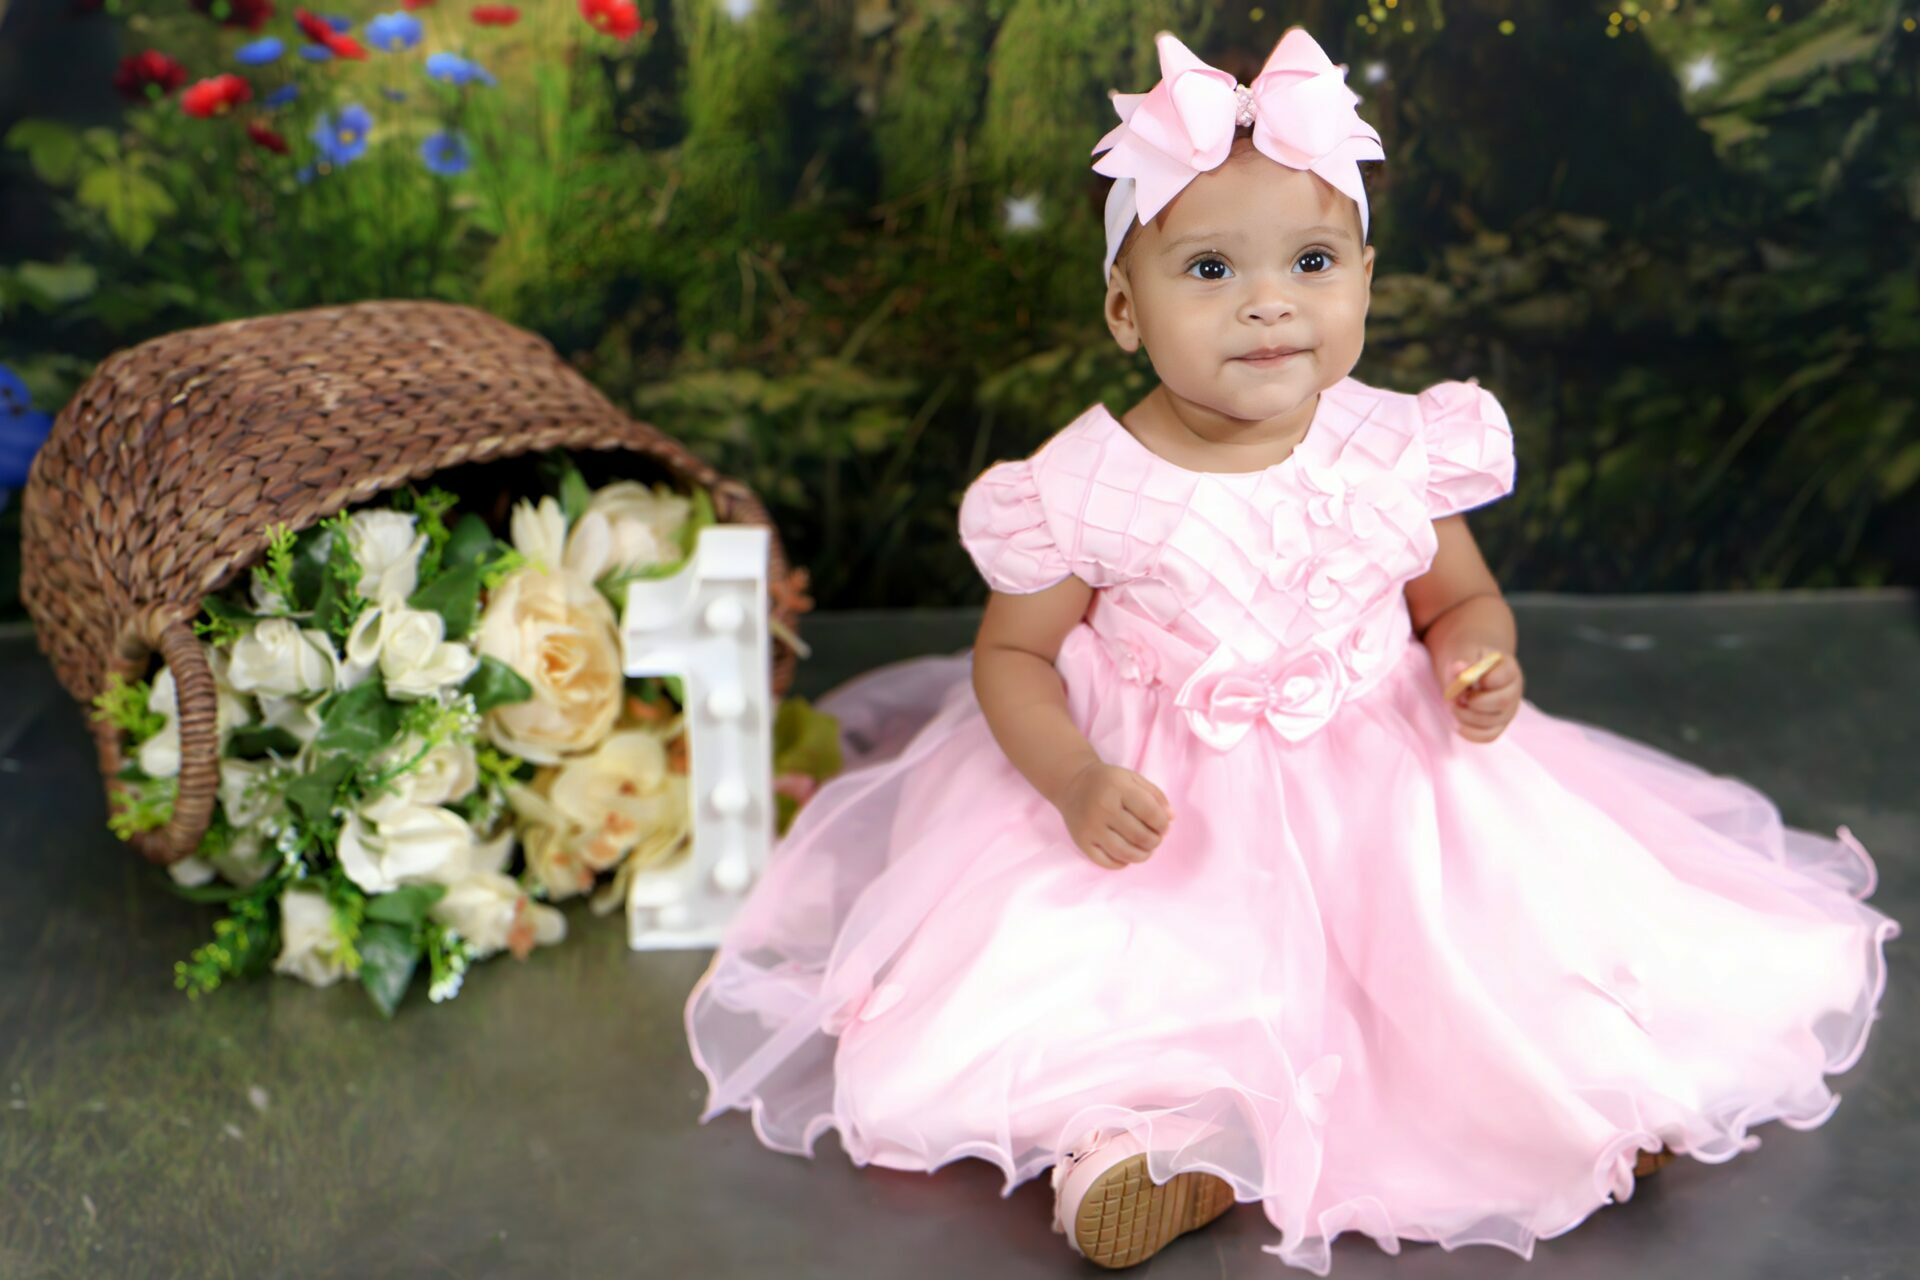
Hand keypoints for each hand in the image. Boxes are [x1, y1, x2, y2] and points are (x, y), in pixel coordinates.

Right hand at [1051, 760, 1171, 870]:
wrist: (1072, 784)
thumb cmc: (1108, 782)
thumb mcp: (1132, 779)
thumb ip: (1155, 796)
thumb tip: (1171, 818)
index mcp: (1118, 788)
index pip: (1150, 813)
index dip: (1163, 824)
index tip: (1164, 826)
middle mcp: (1103, 808)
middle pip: (1140, 836)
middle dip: (1155, 841)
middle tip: (1155, 838)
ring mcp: (1091, 827)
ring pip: (1125, 853)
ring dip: (1142, 855)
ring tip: (1145, 849)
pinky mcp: (1082, 842)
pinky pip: (1107, 862)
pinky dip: (1122, 863)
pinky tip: (1127, 855)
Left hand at [1434, 643, 1523, 742]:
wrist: (1471, 675)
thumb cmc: (1469, 665)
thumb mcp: (1465, 657)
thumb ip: (1462, 663)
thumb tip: (1459, 668)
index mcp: (1508, 669)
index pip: (1504, 675)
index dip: (1484, 679)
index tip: (1467, 678)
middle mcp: (1513, 691)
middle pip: (1502, 702)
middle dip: (1475, 702)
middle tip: (1458, 697)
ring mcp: (1508, 711)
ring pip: (1493, 721)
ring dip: (1467, 716)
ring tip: (1454, 706)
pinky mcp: (1498, 726)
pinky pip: (1488, 736)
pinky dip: (1470, 732)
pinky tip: (1457, 723)